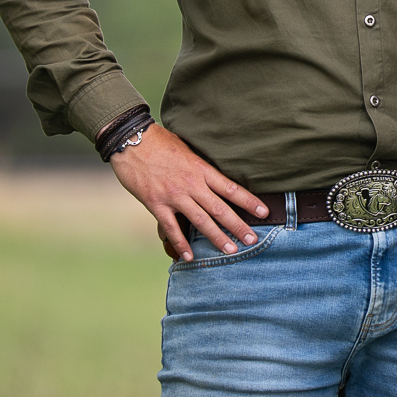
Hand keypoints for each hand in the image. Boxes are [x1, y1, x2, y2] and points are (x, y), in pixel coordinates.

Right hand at [109, 123, 268, 261]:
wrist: (132, 140)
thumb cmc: (160, 142)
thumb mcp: (188, 150)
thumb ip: (201, 166)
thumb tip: (214, 177)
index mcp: (201, 169)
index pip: (231, 188)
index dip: (249, 201)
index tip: (264, 212)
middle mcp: (191, 184)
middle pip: (220, 209)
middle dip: (238, 226)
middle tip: (253, 239)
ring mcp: (174, 196)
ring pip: (200, 221)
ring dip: (217, 237)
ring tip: (231, 250)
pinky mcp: (156, 204)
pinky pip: (171, 228)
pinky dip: (180, 243)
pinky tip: (189, 256)